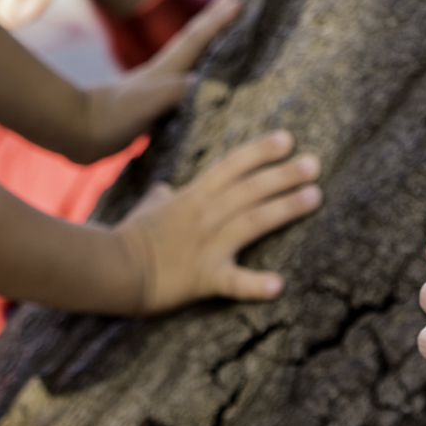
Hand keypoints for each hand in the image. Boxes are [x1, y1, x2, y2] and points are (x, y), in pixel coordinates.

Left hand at [80, 0, 241, 157]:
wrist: (77, 131)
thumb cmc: (111, 116)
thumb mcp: (146, 102)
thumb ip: (174, 91)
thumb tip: (203, 82)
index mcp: (166, 70)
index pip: (196, 39)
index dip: (216, 20)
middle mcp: (165, 77)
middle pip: (195, 44)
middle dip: (213, 22)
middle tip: (231, 0)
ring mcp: (157, 93)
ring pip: (190, 65)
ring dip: (207, 49)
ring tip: (224, 40)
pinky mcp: (151, 112)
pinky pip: (184, 92)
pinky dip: (197, 83)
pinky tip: (199, 89)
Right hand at [117, 130, 320, 314]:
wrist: (111, 268)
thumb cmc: (128, 238)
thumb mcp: (147, 208)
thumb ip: (160, 196)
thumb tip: (163, 188)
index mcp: (193, 197)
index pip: (231, 166)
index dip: (259, 151)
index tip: (287, 139)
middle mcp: (205, 215)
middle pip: (250, 189)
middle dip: (283, 174)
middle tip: (314, 163)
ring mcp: (206, 245)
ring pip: (252, 221)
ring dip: (285, 208)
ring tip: (315, 196)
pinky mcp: (204, 277)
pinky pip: (233, 282)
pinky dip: (255, 284)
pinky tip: (279, 286)